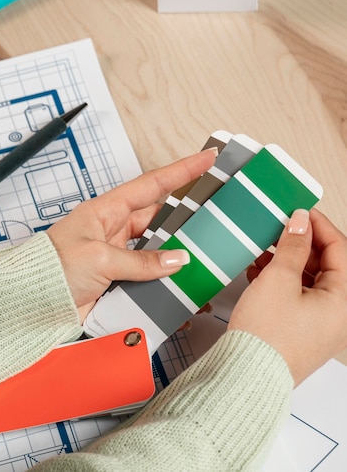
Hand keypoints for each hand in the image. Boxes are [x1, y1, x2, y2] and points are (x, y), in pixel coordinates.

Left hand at [47, 149, 215, 321]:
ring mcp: (118, 257)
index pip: (151, 185)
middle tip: (219, 218)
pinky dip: (165, 285)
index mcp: (107, 211)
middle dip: (188, 220)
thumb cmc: (52, 268)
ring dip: (179, 259)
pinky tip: (182, 292)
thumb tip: (178, 260)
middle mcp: (115, 230)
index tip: (208, 157)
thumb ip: (141, 261)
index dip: (181, 171)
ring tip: (208, 260)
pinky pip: (148, 279)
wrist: (31, 303)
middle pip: (161, 220)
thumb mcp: (99, 258)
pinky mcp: (118, 281)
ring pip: (159, 252)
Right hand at [228, 208, 346, 385]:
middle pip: (328, 265)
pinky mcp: (302, 328)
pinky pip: (299, 295)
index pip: (340, 250)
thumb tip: (300, 221)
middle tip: (279, 227)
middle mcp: (339, 313)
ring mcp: (322, 323)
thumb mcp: (278, 279)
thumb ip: (292, 246)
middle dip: (301, 243)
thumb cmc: (267, 335)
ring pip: (311, 279)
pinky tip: (259, 270)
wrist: (248, 374)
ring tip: (264, 249)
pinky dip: (282, 279)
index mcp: (344, 301)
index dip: (319, 226)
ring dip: (288, 260)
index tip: (299, 210)